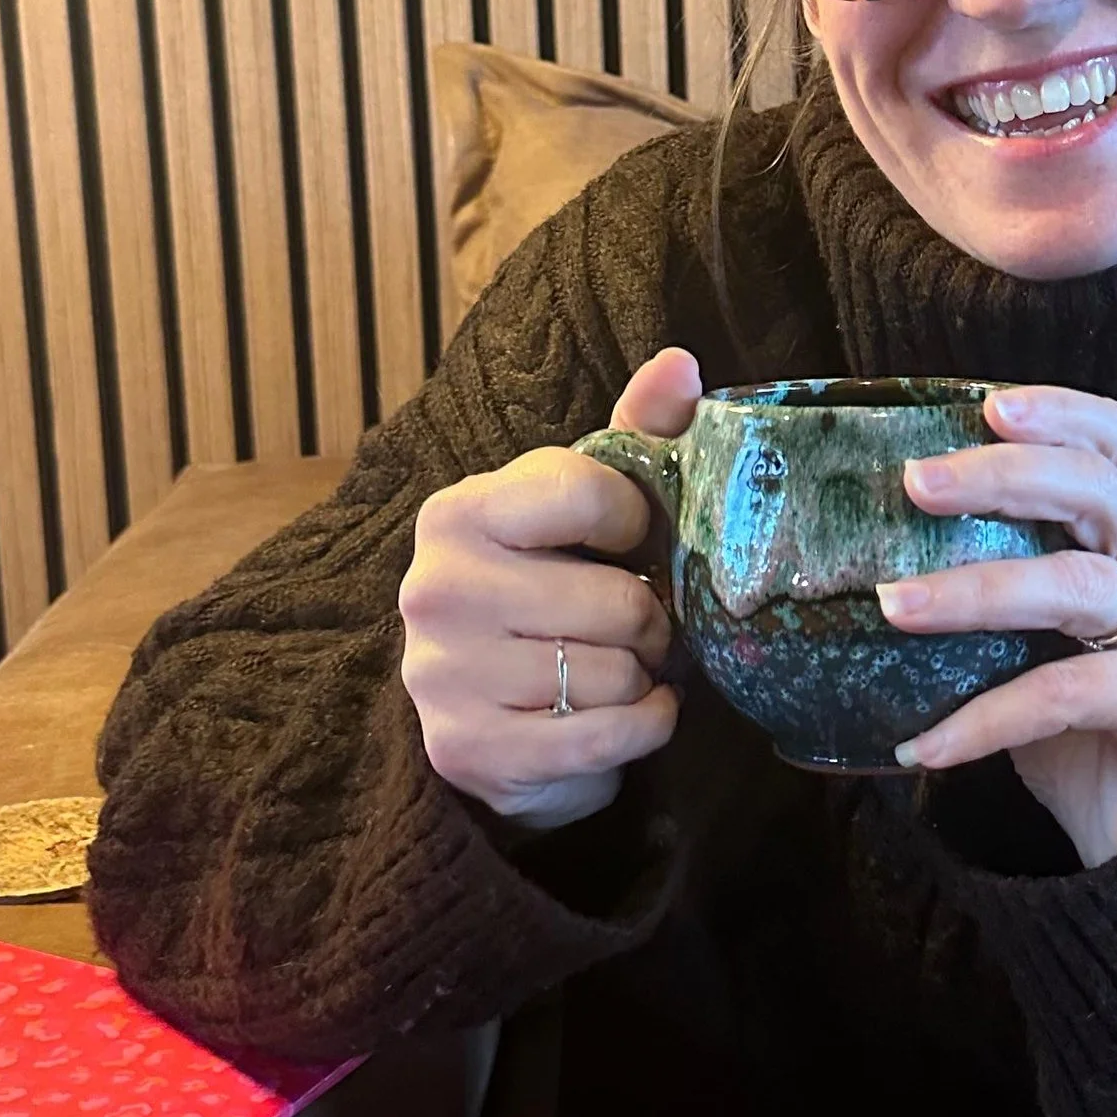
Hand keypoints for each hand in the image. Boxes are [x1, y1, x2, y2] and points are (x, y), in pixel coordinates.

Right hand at [397, 347, 701, 831]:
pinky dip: (640, 730)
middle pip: (618, 604)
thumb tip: (682, 365)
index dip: (637, 523)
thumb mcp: (585, 503)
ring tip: (621, 668)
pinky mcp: (468, 751)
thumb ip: (636, 433)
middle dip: (652, 622)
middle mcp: (435, 590)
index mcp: (459, 513)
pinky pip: (605, 741)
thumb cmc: (547, 585)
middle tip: (640, 627)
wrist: (484, 707)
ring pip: (615, 676)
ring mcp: (443, 676)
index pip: (590, 494)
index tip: (631, 541)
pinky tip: (628, 714)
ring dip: (643, 680)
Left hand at [875, 384, 1116, 866]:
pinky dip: (985, 718)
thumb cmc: (1082, 724)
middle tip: (914, 485)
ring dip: (975, 593)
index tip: (985, 406)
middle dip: (1002, 478)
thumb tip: (864, 550)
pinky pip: (1065, 693)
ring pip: (1076, 586)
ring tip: (893, 607)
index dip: (1057, 414)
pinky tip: (925, 744)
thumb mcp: (1035, 637)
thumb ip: (994, 580)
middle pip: (1096, 491)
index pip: (1113, 444)